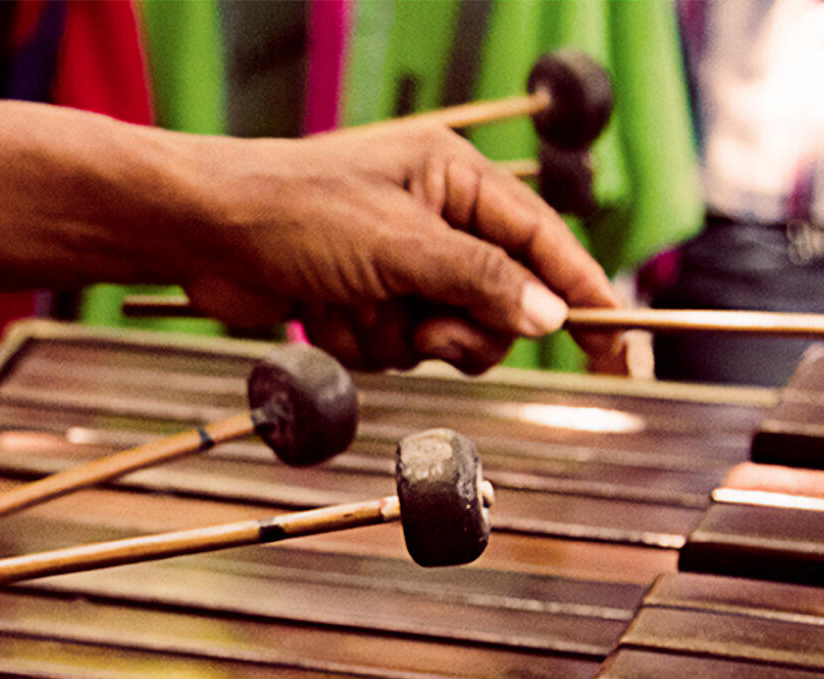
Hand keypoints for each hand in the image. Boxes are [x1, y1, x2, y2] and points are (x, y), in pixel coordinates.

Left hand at [182, 122, 619, 372]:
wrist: (202, 235)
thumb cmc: (293, 212)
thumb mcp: (400, 244)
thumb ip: (481, 281)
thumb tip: (551, 317)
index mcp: (457, 181)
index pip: (546, 246)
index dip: (586, 299)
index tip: (621, 352)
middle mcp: (435, 222)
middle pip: (499, 308)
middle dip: (459, 329)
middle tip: (423, 325)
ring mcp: (397, 267)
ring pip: (441, 338)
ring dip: (396, 337)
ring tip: (352, 304)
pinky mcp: (361, 303)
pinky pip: (391, 350)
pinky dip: (358, 342)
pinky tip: (321, 312)